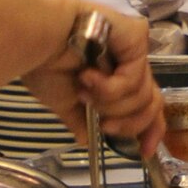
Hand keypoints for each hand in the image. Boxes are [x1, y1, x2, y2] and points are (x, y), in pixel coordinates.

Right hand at [21, 5, 167, 149]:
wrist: (35, 40)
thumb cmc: (43, 64)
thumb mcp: (64, 102)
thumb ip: (80, 120)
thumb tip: (87, 140)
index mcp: (116, 76)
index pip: (147, 106)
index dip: (150, 130)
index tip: (144, 152)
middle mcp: (129, 62)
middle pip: (152, 103)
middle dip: (129, 123)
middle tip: (106, 126)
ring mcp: (134, 48)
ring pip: (143, 95)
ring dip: (111, 103)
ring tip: (85, 91)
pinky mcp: (136, 35)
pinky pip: (135, 76)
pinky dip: (111, 87)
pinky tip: (88, 77)